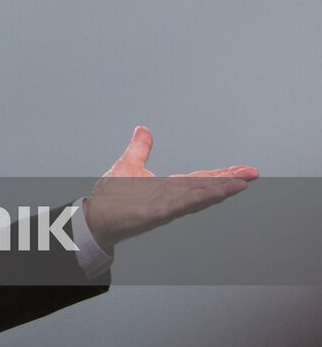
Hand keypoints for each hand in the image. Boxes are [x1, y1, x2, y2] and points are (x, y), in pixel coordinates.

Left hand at [84, 126, 258, 249]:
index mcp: (168, 187)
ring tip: (241, 182)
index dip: (222, 174)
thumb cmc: (111, 197)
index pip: (200, 179)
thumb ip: (140, 148)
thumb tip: (143, 130)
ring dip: (220, 189)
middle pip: (206, 187)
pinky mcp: (158, 213)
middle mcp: (172, 197)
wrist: (95, 216)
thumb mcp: (129, 164)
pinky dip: (199, 198)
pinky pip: (182, 204)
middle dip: (229, 180)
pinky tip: (214, 193)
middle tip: (252, 173)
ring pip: (199, 196)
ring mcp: (167, 206)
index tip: (243, 169)